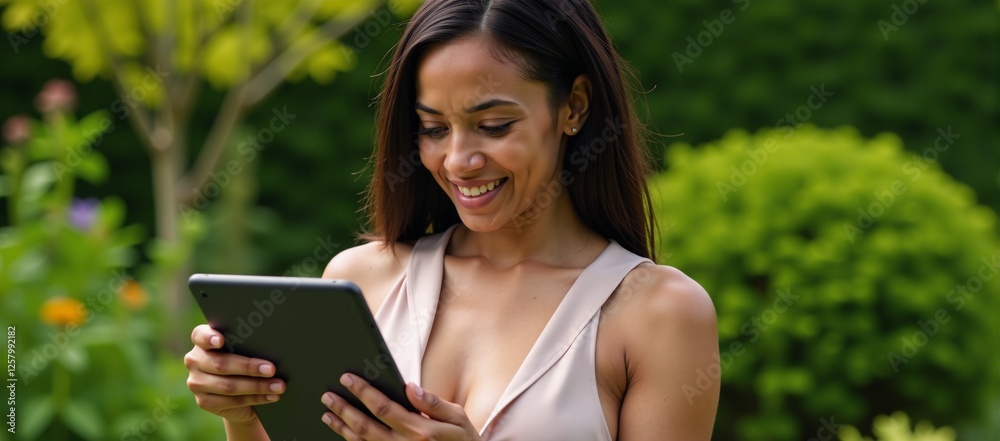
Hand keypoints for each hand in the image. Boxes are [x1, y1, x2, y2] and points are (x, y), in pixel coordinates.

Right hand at [183, 324, 285, 424]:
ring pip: (228, 385)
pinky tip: (271, 396)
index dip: (209, 337)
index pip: (200, 335)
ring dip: (257, 386)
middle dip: (249, 367)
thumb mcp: (246, 348)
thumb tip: (272, 342)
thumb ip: (249, 342)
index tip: (220, 340)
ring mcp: (196, 382)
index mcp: (202, 340)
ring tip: (278, 386)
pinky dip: (255, 398)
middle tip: (271, 369)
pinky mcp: (204, 401)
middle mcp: (195, 360)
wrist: (240, 392)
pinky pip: (232, 401)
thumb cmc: (247, 359)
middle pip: (221, 364)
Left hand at [322, 373, 481, 440]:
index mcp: (421, 430)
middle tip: (328, 396)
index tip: (348, 378)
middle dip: (344, 409)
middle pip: (366, 427)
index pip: (384, 408)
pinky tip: (345, 433)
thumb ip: (433, 402)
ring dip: (343, 428)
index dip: (363, 392)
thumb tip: (410, 387)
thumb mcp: (458, 418)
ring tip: (328, 414)